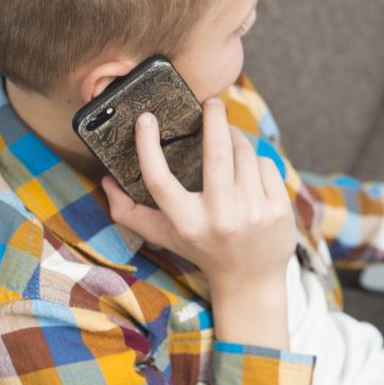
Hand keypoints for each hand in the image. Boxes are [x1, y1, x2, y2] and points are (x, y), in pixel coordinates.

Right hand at [99, 99, 296, 294]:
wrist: (250, 281)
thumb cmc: (202, 250)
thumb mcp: (165, 235)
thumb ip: (130, 212)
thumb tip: (105, 180)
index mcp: (186, 223)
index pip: (159, 180)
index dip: (147, 147)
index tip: (146, 119)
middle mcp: (220, 218)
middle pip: (216, 152)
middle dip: (214, 118)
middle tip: (211, 103)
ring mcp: (253, 213)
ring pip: (244, 153)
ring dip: (236, 139)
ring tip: (230, 141)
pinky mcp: (277, 210)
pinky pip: (265, 164)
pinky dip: (257, 161)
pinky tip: (249, 172)